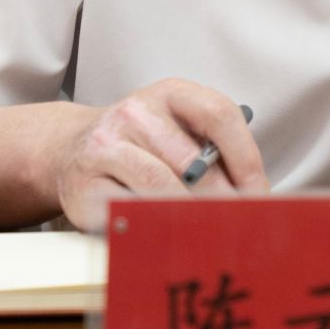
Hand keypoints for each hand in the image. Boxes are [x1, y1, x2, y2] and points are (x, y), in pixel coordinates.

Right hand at [54, 79, 267, 231]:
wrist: (70, 150)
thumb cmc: (138, 145)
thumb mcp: (175, 129)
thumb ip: (211, 150)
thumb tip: (253, 193)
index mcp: (169, 94)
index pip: (219, 114)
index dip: (246, 157)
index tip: (258, 192)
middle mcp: (135, 113)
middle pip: (192, 160)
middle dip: (223, 198)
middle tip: (241, 223)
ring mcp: (106, 146)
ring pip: (160, 185)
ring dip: (191, 214)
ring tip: (211, 232)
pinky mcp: (85, 185)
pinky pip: (129, 210)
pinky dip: (153, 225)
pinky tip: (168, 234)